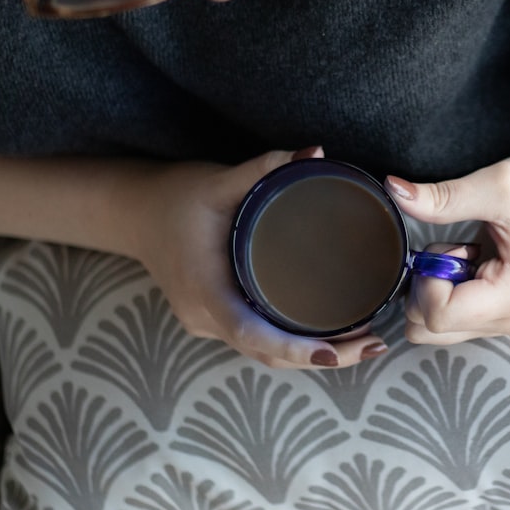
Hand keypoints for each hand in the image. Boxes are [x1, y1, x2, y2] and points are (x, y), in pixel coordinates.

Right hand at [127, 147, 388, 367]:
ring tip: (366, 343)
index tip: (331, 354)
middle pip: (267, 353)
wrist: (135, 213)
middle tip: (374, 344)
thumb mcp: (216, 180)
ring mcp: (209, 323)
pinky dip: (296, 345)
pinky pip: (260, 341)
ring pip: (265, 353)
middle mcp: (205, 316)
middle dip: (322, 357)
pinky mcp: (219, 319)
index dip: (291, 347)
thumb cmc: (175, 197)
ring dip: (313, 356)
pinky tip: (334, 337)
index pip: (249, 332)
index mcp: (203, 287)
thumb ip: (263, 168)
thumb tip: (315, 153)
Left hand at [386, 65, 509, 343]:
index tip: (450, 245)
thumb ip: (443, 197)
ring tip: (468, 253)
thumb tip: (394, 191)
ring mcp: (504, 320)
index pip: (437, 315)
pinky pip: (445, 316)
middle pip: (427, 330)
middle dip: (426, 286)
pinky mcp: (496, 314)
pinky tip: (472, 260)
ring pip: (431, 326)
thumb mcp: (495, 184)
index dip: (427, 277)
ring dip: (435, 286)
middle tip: (457, 249)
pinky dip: (444, 286)